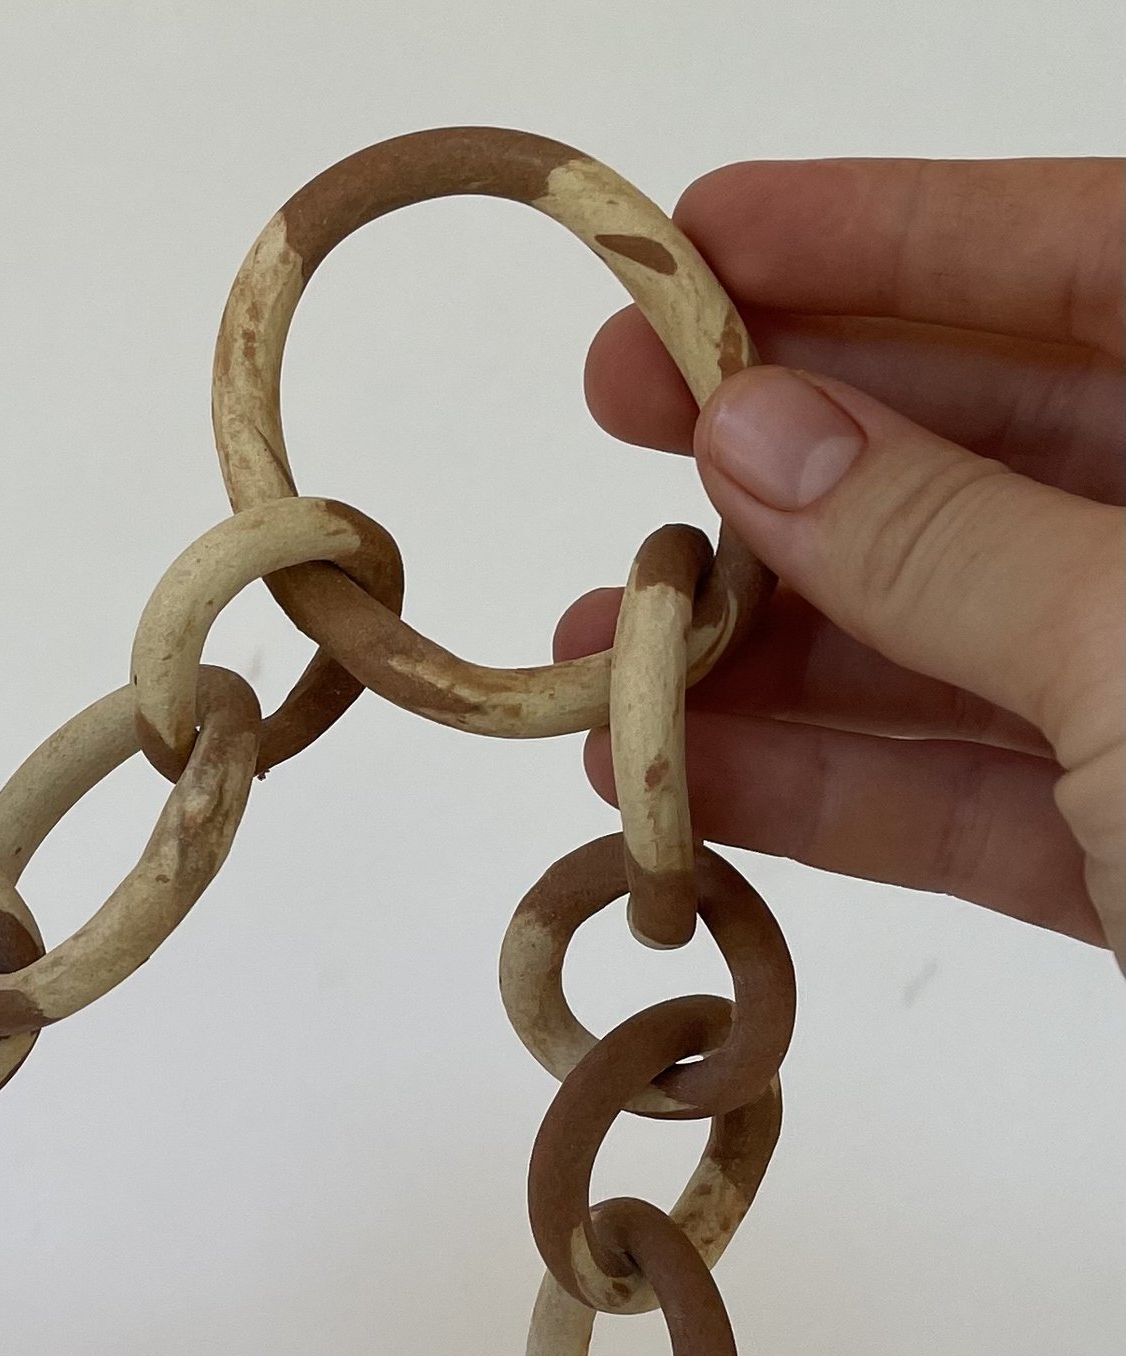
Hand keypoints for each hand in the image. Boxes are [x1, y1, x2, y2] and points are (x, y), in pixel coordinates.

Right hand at [559, 157, 1123, 958]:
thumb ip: (948, 541)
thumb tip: (756, 428)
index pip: (1100, 258)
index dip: (890, 233)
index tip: (694, 238)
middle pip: (1002, 446)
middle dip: (794, 441)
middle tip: (615, 416)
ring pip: (960, 639)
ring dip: (771, 646)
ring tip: (603, 650)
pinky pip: (971, 800)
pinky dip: (826, 792)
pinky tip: (681, 778)